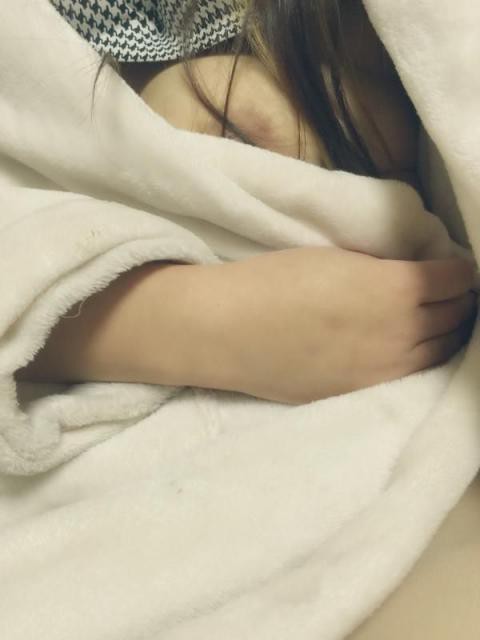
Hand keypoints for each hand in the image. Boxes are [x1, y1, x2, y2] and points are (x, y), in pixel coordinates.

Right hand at [198, 247, 476, 403]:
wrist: (229, 330)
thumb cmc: (274, 281)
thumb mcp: (335, 259)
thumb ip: (381, 272)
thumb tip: (407, 277)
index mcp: (395, 289)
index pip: (455, 279)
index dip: (461, 270)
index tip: (455, 266)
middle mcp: (400, 333)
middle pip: (455, 317)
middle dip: (461, 301)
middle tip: (453, 291)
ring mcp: (382, 370)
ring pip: (440, 352)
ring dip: (448, 332)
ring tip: (441, 321)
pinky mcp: (360, 393)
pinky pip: (409, 376)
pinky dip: (421, 358)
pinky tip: (410, 348)